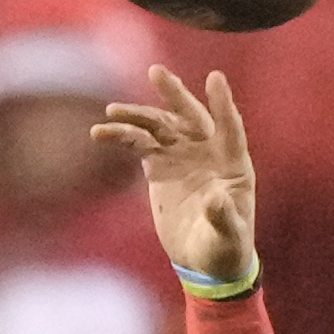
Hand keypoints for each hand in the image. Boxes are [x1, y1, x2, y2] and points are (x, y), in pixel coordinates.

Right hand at [94, 67, 258, 283]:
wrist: (205, 261)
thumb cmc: (225, 249)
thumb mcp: (229, 237)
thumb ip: (223, 218)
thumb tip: (215, 199)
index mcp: (233, 164)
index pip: (230, 128)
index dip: (223, 104)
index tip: (215, 78)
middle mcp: (208, 152)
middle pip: (191, 116)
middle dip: (174, 94)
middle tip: (156, 72)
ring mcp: (182, 156)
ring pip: (159, 127)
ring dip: (137, 117)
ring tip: (111, 112)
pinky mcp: (160, 167)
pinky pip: (139, 144)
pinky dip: (121, 136)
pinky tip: (100, 133)